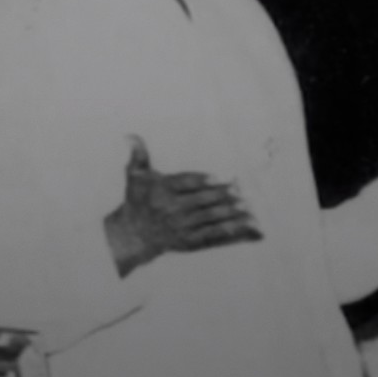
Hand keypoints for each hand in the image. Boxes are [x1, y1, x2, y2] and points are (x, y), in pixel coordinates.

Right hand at [104, 138, 258, 276]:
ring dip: (228, 212)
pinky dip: (227, 230)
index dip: (200, 180)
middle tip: (240, 190)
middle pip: (200, 201)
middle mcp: (171, 209)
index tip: (216, 177)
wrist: (133, 235)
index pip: (183, 183)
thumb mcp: (135, 177)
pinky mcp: (188, 240)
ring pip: (208, 218)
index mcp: (161, 191)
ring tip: (246, 207)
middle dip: (221, 196)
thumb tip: (131, 136)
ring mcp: (181, 226)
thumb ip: (139, 156)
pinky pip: (211, 234)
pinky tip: (241, 225)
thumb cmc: (137, 201)